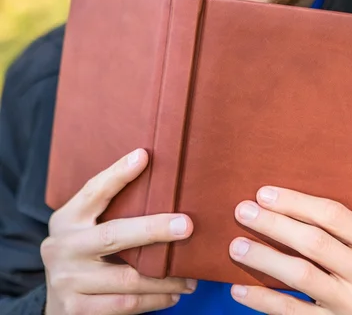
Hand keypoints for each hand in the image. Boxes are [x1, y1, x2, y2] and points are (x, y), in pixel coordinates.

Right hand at [41, 149, 196, 314]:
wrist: (56, 304)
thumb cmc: (84, 255)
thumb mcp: (85, 228)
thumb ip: (111, 211)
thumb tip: (161, 187)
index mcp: (67, 219)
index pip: (94, 191)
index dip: (118, 174)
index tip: (143, 156)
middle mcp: (63, 247)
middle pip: (113, 235)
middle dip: (153, 230)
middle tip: (186, 226)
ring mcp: (67, 280)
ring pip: (126, 278)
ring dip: (164, 278)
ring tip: (190, 276)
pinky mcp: (75, 309)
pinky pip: (124, 304)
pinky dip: (154, 300)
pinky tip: (173, 295)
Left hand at [229, 187, 351, 313]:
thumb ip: (341, 231)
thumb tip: (283, 207)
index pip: (333, 215)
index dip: (295, 202)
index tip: (264, 193)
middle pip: (314, 242)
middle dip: (274, 224)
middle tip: (243, 212)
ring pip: (301, 276)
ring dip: (264, 259)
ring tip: (236, 246)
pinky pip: (293, 313)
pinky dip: (263, 300)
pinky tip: (240, 289)